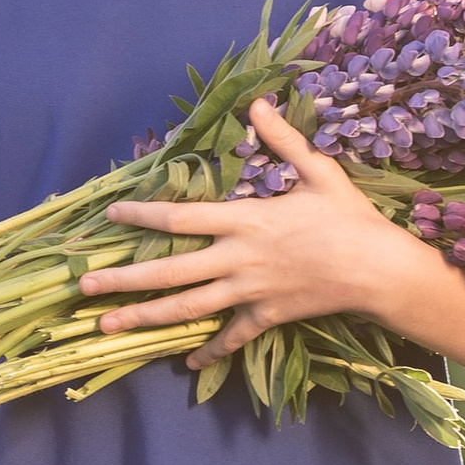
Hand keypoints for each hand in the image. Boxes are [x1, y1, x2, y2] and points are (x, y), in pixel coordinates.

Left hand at [78, 98, 422, 362]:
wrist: (380, 270)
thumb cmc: (349, 218)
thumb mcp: (317, 171)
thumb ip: (282, 139)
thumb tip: (257, 103)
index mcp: (245, 221)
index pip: (180, 218)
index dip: (141, 217)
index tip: (110, 216)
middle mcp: (238, 260)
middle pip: (169, 273)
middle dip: (123, 280)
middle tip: (84, 287)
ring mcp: (250, 293)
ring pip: (188, 309)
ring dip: (144, 318)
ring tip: (106, 327)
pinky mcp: (267, 316)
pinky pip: (232, 337)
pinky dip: (210, 350)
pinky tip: (187, 361)